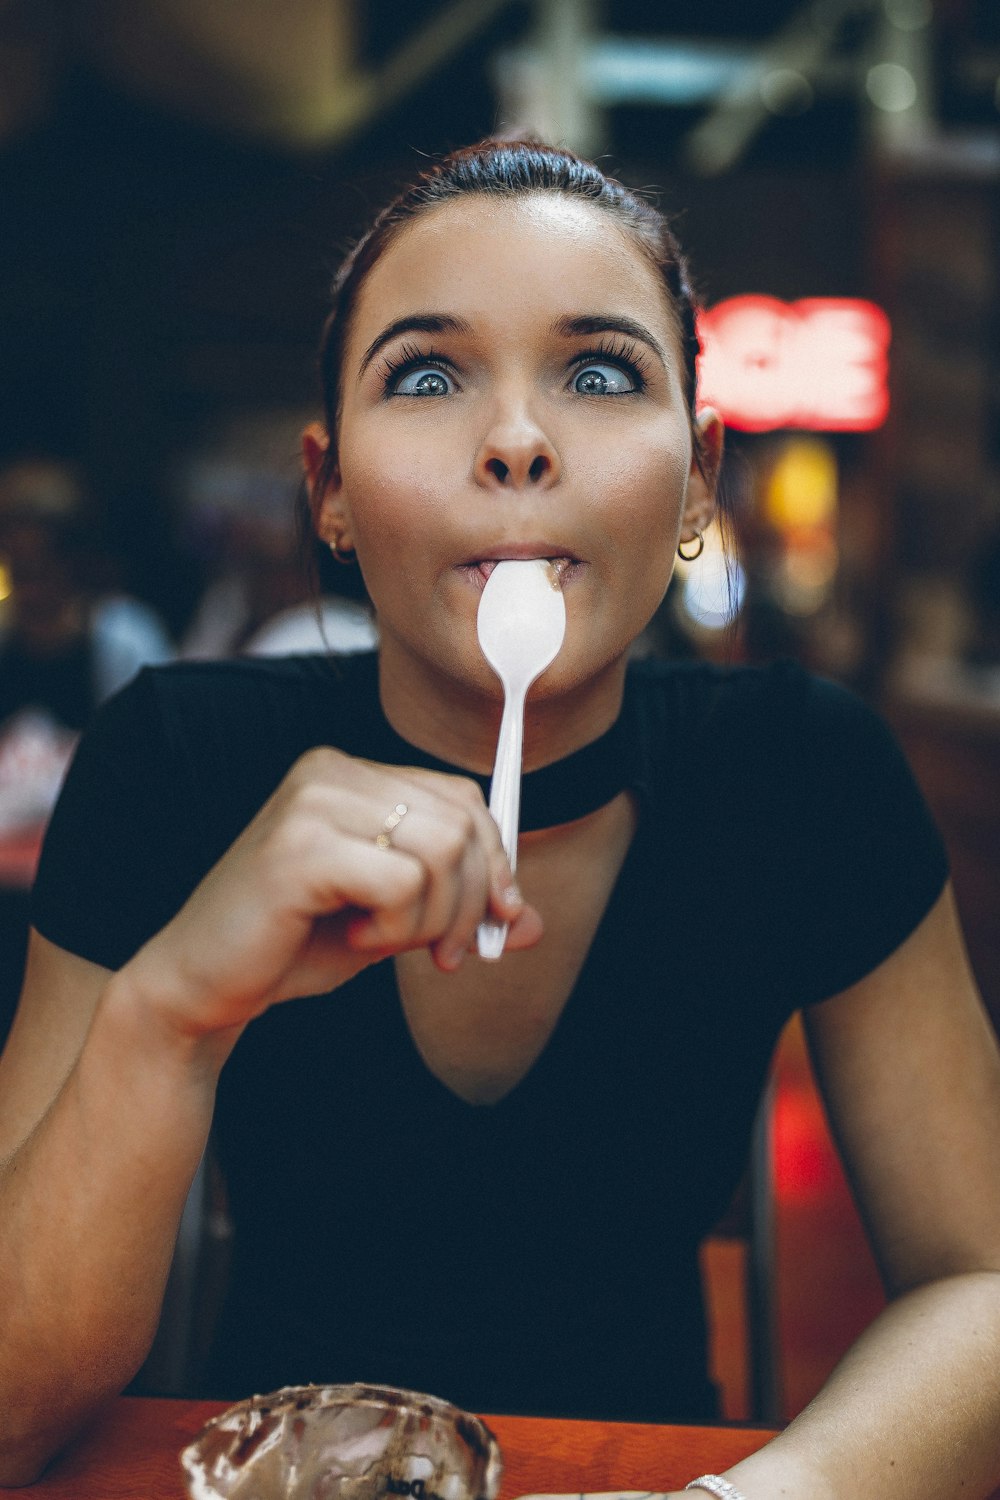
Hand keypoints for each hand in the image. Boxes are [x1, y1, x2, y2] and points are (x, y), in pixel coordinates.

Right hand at [126, 747, 541, 1039]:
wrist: (200, 988)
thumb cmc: (290, 947)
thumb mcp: (393, 924)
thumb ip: (458, 912)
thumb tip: (531, 922)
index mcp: (349, 774)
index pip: (463, 798)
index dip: (495, 864)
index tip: (492, 924)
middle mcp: (331, 770)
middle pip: (463, 822)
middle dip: (472, 902)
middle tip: (443, 954)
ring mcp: (312, 802)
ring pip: (442, 850)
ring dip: (433, 919)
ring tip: (385, 942)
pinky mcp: (300, 846)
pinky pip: (403, 882)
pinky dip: (397, 927)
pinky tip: (354, 939)